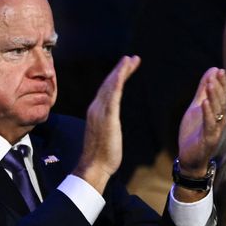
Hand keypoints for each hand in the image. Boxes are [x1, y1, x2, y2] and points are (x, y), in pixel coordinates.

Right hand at [73, 55, 140, 192]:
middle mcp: (95, 109)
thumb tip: (110, 122)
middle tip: (131, 57)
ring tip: (130, 60)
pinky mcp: (107, 118)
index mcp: (96, 113)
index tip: (127, 67)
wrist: (94, 167)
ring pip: (110, 86)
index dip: (117, 77)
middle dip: (120, 70)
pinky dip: (117, 82)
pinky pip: (112, 96)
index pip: (107, 90)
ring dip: (120, 71)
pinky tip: (123, 73)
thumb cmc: (101, 156)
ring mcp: (100, 112)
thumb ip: (107, 124)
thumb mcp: (106, 135)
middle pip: (108, 84)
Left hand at [177, 67, 225, 174]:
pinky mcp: (209, 138)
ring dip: (214, 97)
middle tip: (217, 74)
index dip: (221, 83)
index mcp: (218, 112)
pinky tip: (204, 103)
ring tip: (210, 85)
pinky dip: (207, 113)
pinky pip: (209, 124)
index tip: (218, 70)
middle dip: (219, 87)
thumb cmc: (194, 131)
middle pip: (221, 101)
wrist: (190, 157)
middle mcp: (220, 120)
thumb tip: (211, 71)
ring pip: (217, 111)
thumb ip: (202, 91)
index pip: (222, 95)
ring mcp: (215, 129)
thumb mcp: (196, 108)